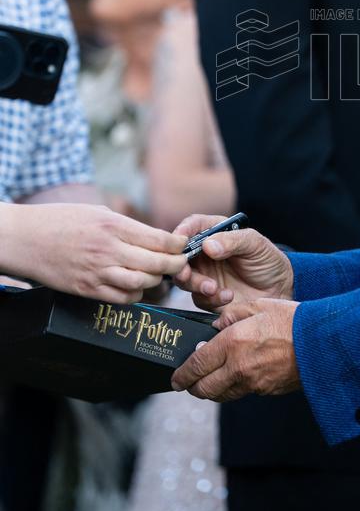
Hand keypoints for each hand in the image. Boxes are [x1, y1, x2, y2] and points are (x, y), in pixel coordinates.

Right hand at [3, 203, 187, 302]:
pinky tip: (135, 287)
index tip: (183, 245)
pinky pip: (121, 299)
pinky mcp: (87, 289)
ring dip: (155, 281)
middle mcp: (109, 249)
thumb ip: (125, 225)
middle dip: (175, 265)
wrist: (25, 239)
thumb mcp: (97, 211)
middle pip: (156, 264)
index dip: (177, 245)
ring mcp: (97, 272)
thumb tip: (152, 236)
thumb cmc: (61, 220)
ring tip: (157, 275)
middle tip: (180, 264)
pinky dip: (135, 295)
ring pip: (142, 284)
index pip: (159, 239)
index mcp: (113, 225)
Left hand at [171, 298, 299, 399]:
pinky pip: (242, 392)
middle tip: (188, 381)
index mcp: (233, 343)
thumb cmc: (292, 319)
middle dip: (192, 387)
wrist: (322, 342)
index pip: (197, 365)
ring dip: (212, 389)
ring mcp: (253, 383)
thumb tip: (215, 326)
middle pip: (204, 389)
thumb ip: (232, 315)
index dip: (182, 374)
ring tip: (211, 379)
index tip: (175, 378)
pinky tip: (238, 374)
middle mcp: (239, 367)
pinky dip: (234, 387)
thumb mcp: (259, 305)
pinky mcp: (266, 391)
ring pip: (221, 395)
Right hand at [173, 217, 293, 310]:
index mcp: (216, 233)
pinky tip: (228, 297)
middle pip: (181, 255)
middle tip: (186, 274)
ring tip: (213, 288)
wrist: (279, 291)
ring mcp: (206, 275)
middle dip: (180, 265)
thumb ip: (233, 241)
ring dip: (195, 284)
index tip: (180, 240)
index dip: (182, 231)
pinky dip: (210, 299)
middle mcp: (206, 253)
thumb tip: (208, 245)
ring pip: (184, 279)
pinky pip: (198, 298)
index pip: (193, 226)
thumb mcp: (255, 245)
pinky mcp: (209, 296)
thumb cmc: (268, 261)